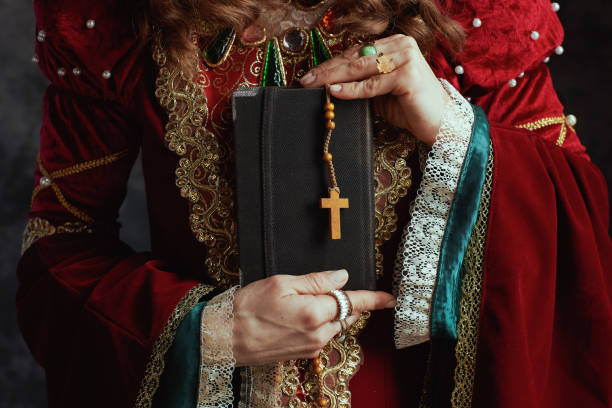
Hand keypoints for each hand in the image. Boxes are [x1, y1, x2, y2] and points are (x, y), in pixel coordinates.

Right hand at [232, 269, 395, 365]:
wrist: (225, 337)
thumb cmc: (248, 307)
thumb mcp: (281, 283)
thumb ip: (316, 280)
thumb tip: (341, 276)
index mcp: (315, 313)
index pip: (353, 302)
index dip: (374, 299)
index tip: (390, 298)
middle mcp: (318, 334)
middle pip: (345, 314)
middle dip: (343, 301)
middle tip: (325, 288)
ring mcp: (311, 347)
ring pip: (333, 325)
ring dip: (329, 312)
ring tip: (302, 301)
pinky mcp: (302, 354)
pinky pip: (321, 335)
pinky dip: (318, 323)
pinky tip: (296, 316)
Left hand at [300, 34, 449, 145]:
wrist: (440, 122)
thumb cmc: (410, 107)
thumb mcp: (382, 91)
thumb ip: (362, 82)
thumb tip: (331, 85)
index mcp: (394, 44)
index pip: (356, 53)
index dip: (332, 64)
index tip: (311, 74)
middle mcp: (401, 45)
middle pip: (355, 57)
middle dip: (327, 70)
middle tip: (305, 80)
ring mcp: (405, 58)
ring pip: (360, 68)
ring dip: (333, 77)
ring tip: (313, 85)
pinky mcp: (407, 75)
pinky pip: (371, 84)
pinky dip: (351, 89)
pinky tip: (334, 91)